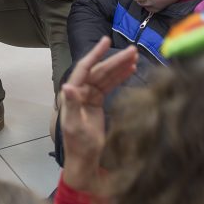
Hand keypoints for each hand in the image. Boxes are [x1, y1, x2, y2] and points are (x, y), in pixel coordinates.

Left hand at [59, 37, 136, 190]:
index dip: (95, 54)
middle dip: (115, 60)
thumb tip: (67, 86)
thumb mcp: (75, 126)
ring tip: (136, 56)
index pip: (85, 68)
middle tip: (133, 50)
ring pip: (105, 76)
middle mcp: (79, 92)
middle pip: (99, 70)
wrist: (85, 162)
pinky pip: (109, 85)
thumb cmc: (79, 146)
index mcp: (72, 94)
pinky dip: (119, 77)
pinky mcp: (97, 103)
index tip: (107, 41)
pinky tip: (131, 69)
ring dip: (119, 66)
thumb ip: (72, 105)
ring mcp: (88, 97)